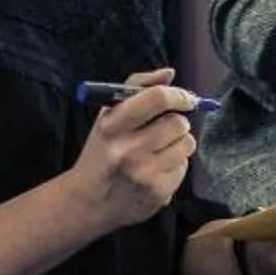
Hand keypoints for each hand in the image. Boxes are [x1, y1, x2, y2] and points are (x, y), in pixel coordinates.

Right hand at [72, 65, 197, 229]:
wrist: (88, 200)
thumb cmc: (102, 151)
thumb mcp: (108, 116)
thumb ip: (137, 88)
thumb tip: (169, 73)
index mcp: (112, 125)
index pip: (157, 99)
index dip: (179, 95)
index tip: (185, 98)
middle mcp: (126, 149)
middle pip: (178, 123)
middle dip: (177, 122)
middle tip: (163, 129)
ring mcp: (143, 173)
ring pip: (187, 144)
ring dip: (179, 143)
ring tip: (157, 150)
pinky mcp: (158, 192)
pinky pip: (185, 167)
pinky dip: (175, 164)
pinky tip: (156, 169)